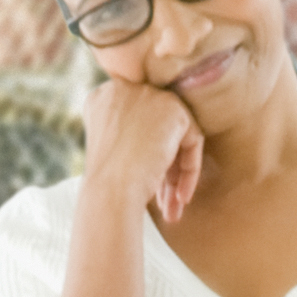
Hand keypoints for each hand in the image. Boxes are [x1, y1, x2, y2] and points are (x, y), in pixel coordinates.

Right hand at [79, 73, 204, 223]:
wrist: (110, 190)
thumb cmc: (106, 184)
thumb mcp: (111, 151)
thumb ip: (131, 136)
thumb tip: (161, 148)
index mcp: (104, 97)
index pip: (137, 120)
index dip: (144, 153)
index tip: (148, 184)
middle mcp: (124, 88)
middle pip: (157, 126)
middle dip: (164, 168)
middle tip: (163, 201)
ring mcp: (149, 95)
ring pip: (175, 135)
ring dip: (175, 175)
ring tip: (172, 208)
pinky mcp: (173, 109)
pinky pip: (192, 140)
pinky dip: (190, 170)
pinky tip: (180, 198)